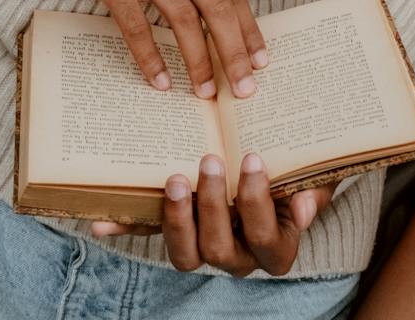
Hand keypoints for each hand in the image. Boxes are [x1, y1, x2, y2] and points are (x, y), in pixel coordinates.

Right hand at [20, 0, 269, 98]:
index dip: (249, 28)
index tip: (262, 60)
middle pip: (215, 9)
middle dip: (233, 53)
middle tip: (244, 90)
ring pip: (182, 19)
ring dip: (198, 60)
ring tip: (206, 93)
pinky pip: (134, 23)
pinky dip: (148, 54)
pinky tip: (160, 80)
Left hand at [90, 153, 337, 276]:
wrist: (271, 159)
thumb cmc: (296, 171)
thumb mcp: (313, 176)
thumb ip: (313, 192)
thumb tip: (303, 211)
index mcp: (274, 246)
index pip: (265, 239)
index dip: (258, 204)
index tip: (253, 158)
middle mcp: (238, 255)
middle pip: (220, 251)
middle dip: (214, 206)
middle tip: (210, 160)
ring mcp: (203, 246)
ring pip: (185, 256)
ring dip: (176, 220)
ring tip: (173, 179)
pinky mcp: (175, 231)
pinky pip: (148, 236)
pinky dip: (124, 230)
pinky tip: (101, 223)